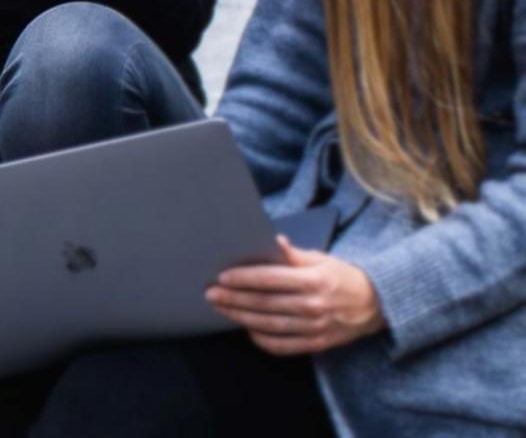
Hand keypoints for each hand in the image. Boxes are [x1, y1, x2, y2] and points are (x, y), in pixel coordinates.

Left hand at [206, 236, 385, 354]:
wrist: (376, 305)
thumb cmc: (342, 276)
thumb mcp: (321, 258)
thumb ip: (294, 254)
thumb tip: (274, 239)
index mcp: (313, 281)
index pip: (270, 279)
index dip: (244, 278)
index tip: (223, 276)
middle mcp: (313, 306)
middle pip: (265, 303)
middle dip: (234, 298)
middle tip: (211, 293)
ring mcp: (315, 328)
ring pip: (270, 325)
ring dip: (241, 317)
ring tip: (221, 309)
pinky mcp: (317, 344)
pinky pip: (284, 346)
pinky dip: (262, 339)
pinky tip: (247, 328)